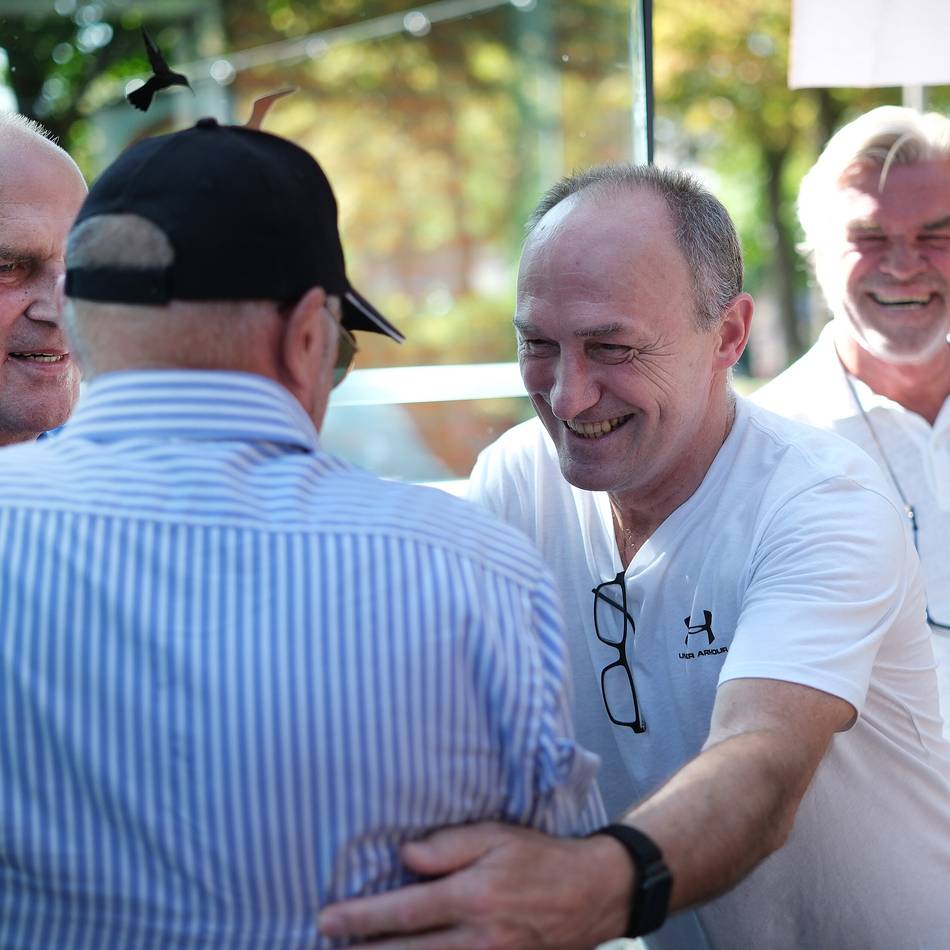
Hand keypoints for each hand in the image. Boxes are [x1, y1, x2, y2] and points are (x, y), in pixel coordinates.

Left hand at [318, 821, 631, 948]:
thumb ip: (449, 845)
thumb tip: (405, 857)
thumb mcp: (497, 835)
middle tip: (324, 946)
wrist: (591, 894)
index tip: (326, 920)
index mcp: (473, 896)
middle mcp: (478, 938)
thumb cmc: (538, 857)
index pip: (405, 911)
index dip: (361, 918)